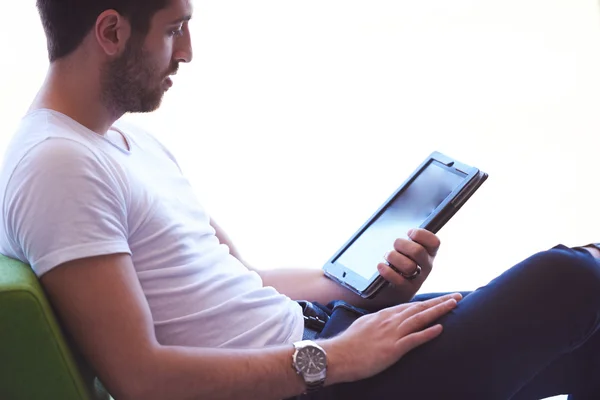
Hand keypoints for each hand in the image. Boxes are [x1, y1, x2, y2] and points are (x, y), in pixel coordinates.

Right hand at [323, 293, 461, 383]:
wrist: (337, 355)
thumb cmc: (348, 344)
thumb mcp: (363, 325)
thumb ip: (377, 322)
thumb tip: (384, 320)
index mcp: (384, 315)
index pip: (411, 306)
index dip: (428, 302)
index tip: (442, 298)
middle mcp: (390, 321)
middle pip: (419, 308)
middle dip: (440, 302)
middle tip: (457, 296)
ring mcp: (392, 334)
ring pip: (420, 319)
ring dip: (439, 311)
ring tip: (454, 305)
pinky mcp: (392, 349)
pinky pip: (413, 339)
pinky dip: (428, 333)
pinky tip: (440, 328)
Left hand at [377, 228, 439, 297]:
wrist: (389, 286)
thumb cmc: (398, 259)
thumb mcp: (405, 247)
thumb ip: (407, 237)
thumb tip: (397, 219)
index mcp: (429, 253)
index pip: (434, 242)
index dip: (421, 235)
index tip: (409, 233)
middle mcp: (426, 266)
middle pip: (418, 252)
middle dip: (402, 244)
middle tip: (394, 245)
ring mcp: (418, 279)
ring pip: (409, 266)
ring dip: (394, 258)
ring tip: (387, 256)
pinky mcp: (406, 291)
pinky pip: (399, 281)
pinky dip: (387, 271)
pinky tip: (381, 266)